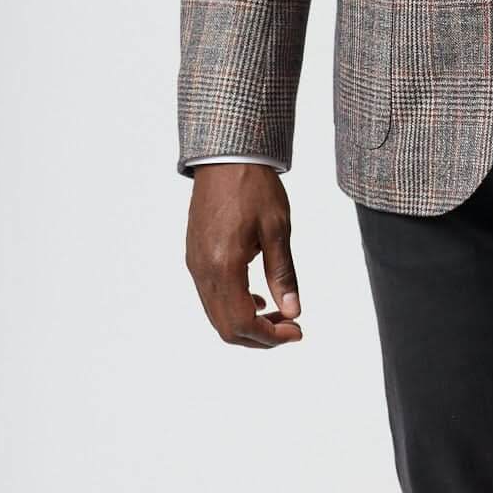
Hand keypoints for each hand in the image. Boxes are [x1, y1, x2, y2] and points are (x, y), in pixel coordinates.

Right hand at [185, 163, 302, 346]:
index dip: (271, 337)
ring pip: (216, 315)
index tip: (297, 331)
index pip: (242, 324)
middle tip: (290, 328)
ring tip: (278, 314)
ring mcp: (195, 264)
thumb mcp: (277, 229)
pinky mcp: (195, 255)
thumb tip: (294, 311)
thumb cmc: (254, 186)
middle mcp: (203, 271)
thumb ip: (283, 274)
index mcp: (223, 266)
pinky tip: (256, 297)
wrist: (226, 155)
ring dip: (246, 323)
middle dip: (260, 337)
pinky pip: (210, 296)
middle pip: (226, 328)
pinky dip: (233, 307)